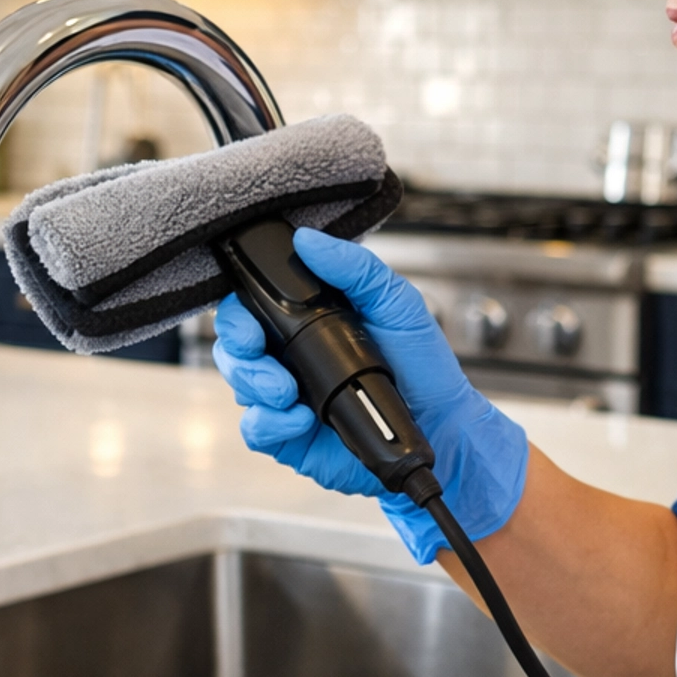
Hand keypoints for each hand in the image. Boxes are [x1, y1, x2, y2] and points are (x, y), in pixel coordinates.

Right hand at [212, 227, 528, 562]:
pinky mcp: (289, 435)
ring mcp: (287, 397)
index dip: (240, 310)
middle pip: (234, 345)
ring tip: (288, 391)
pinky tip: (301, 418)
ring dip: (255, 383)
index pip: (253, 306)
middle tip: (260, 352)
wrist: (442, 428)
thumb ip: (356, 268)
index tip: (250, 314)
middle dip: (238, 347)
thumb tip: (308, 241)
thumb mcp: (396, 303)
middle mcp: (291, 356)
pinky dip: (270, 423)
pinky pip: (256, 429)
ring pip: (239, 384)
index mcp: (309, 320)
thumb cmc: (422, 367)